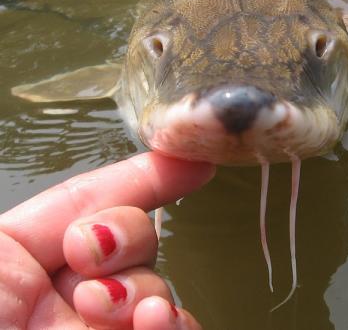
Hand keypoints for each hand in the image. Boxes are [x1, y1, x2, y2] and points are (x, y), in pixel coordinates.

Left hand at [0, 152, 214, 328]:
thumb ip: (47, 217)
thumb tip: (107, 199)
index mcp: (24, 260)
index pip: (95, 202)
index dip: (145, 177)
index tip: (191, 164)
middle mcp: (66, 294)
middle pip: (132, 240)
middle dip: (124, 239)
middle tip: (88, 264)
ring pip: (157, 289)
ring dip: (146, 290)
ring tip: (114, 308)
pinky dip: (174, 325)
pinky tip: (155, 323)